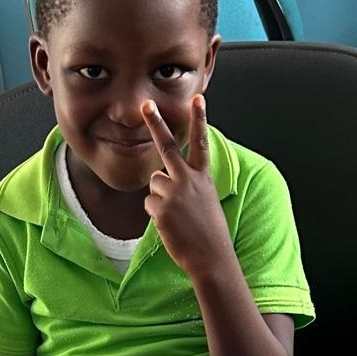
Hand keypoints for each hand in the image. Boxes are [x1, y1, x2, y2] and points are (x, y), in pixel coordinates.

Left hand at [141, 95, 231, 279]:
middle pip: (167, 146)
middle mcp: (188, 180)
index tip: (198, 98)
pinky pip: (150, 204)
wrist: (211, 257)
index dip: (199, 120)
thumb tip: (158, 177)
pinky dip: (157, 215)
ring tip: (177, 216)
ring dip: (161, 198)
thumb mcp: (206, 201)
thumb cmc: (209, 232)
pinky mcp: (160, 208)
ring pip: (155, 183)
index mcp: (203, 177)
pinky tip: (171, 225)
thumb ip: (186, 185)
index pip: (201, 143)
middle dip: (155, 123)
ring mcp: (173, 193)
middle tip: (145, 104)